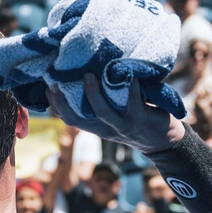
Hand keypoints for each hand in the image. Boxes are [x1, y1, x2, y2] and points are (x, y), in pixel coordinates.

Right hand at [46, 74, 180, 154]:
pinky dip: (130, 87)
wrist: (165, 141)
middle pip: (78, 119)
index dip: (55, 105)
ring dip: (93, 94)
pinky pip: (132, 102)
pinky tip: (130, 73)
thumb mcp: (116, 115)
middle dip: (63, 102)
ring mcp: (123, 125)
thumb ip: (104, 101)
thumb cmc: (138, 120)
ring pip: (102, 112)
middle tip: (54, 81)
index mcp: (97, 127)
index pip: (70, 119)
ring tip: (88, 75)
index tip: (46, 87)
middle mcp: (106, 128)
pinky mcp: (140, 119)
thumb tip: (88, 71)